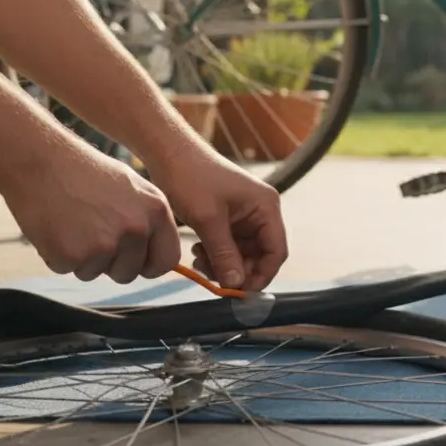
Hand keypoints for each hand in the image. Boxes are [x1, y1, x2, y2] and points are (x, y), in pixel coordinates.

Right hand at [2, 143, 182, 283]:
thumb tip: (159, 257)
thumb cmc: (83, 172)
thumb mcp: (131, 188)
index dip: (149, 266)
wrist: (40, 159)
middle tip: (89, 231)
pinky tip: (54, 226)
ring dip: (81, 257)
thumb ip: (147, 222)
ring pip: (95, 273)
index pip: (166, 260)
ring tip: (71, 222)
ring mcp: (105, 244)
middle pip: (129, 273)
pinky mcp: (73, 255)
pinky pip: (67, 269)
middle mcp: (136, 229)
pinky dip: (56, 254)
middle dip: (109, 263)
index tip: (136, 263)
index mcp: (157, 211)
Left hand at [148, 148, 287, 291]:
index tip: (240, 292)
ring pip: (242, 254)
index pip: (276, 251)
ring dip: (224, 264)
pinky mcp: (228, 218)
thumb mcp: (208, 219)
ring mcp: (245, 215)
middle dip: (238, 270)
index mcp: (266, 207)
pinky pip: (229, 246)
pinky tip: (198, 251)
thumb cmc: (191, 177)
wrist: (169, 154)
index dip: (262, 274)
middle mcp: (260, 212)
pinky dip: (216, 254)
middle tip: (213, 278)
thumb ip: (224, 253)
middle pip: (260, 255)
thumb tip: (236, 284)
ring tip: (200, 261)